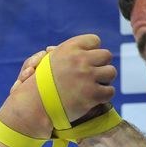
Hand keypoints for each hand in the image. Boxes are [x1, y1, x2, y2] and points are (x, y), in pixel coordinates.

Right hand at [0, 34, 114, 137]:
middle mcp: (80, 59)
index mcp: (70, 48)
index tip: (87, 60)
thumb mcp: (51, 60)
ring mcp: (87, 77)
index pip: (94, 40)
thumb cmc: (41, 83)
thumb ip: (69, 52)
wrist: (34, 106)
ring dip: (105, 79)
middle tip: (94, 74)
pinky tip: (95, 97)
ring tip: (95, 85)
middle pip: (106, 55)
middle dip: (101, 64)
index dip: (91, 51)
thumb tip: (88, 46)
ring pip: (111, 72)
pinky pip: (110, 91)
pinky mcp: (92, 94)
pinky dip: (104, 95)